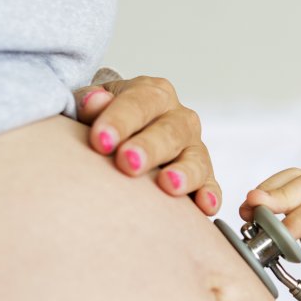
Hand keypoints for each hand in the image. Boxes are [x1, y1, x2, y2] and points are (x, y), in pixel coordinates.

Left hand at [73, 69, 221, 215]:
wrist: (122, 135)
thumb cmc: (106, 122)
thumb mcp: (93, 106)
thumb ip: (90, 102)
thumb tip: (94, 101)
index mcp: (152, 94)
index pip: (139, 103)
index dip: (119, 121)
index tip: (100, 141)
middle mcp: (179, 117)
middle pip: (170, 131)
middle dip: (150, 147)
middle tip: (128, 163)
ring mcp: (194, 147)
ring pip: (196, 158)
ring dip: (184, 172)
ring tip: (168, 184)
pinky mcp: (203, 175)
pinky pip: (210, 185)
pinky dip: (210, 195)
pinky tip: (205, 206)